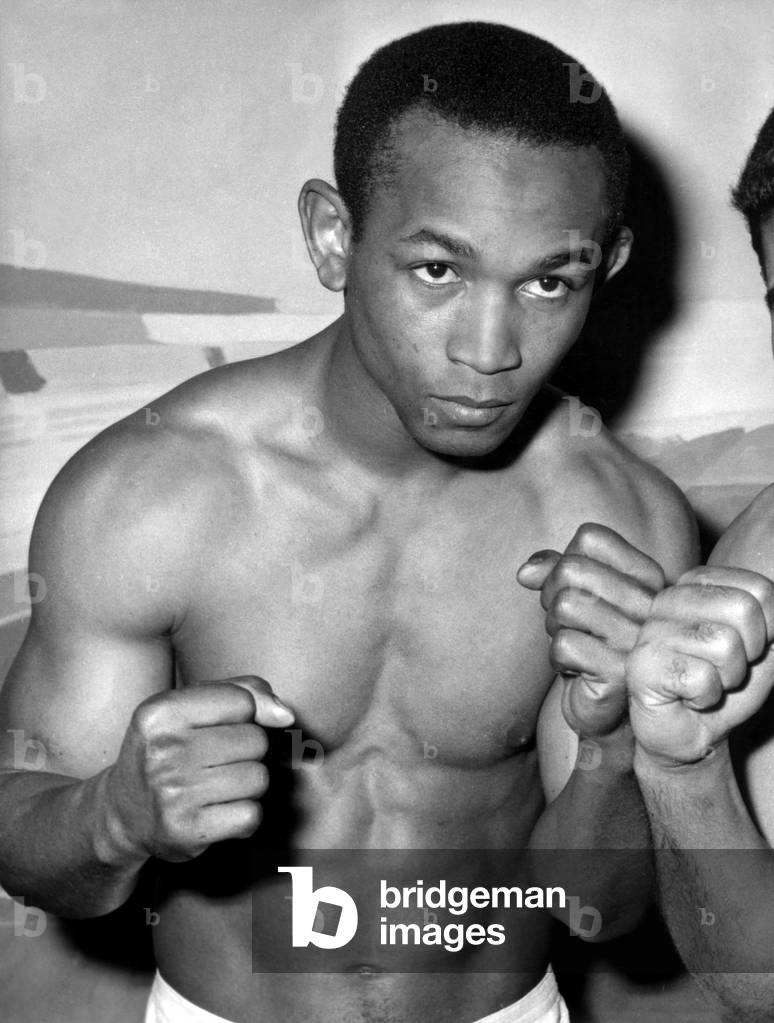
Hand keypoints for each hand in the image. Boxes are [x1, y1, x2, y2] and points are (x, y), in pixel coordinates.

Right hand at [104, 676, 293, 861]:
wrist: (123, 812)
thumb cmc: (169, 749)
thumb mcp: (191, 706)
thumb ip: (243, 692)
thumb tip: (285, 714)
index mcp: (161, 711)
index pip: (242, 701)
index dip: (242, 716)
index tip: (218, 729)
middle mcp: (164, 750)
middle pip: (255, 741)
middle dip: (247, 752)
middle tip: (215, 762)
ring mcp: (173, 793)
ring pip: (258, 778)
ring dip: (248, 784)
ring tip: (218, 786)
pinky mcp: (187, 830)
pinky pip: (251, 815)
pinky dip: (244, 815)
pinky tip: (220, 812)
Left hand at [518, 523, 665, 737]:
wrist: (613, 712)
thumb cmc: (594, 645)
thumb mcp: (575, 598)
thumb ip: (553, 571)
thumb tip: (524, 572)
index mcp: (647, 575)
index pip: (591, 538)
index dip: (566, 562)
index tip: (573, 591)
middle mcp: (651, 601)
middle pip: (570, 569)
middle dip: (552, 597)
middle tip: (567, 624)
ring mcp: (639, 636)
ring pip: (564, 605)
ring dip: (556, 629)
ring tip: (576, 647)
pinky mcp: (622, 671)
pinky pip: (563, 645)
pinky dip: (559, 659)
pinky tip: (578, 670)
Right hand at [627, 567, 773, 765]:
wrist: (693, 732)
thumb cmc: (725, 685)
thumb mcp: (765, 652)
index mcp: (697, 584)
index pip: (760, 588)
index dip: (769, 629)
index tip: (747, 648)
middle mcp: (670, 598)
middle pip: (743, 608)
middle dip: (749, 652)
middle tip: (726, 668)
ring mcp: (652, 630)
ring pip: (724, 644)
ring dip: (728, 677)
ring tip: (707, 682)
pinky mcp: (642, 665)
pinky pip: (702, 678)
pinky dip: (707, 697)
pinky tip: (688, 697)